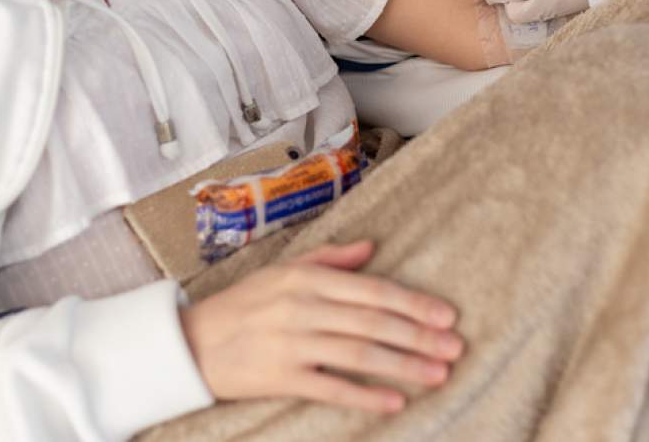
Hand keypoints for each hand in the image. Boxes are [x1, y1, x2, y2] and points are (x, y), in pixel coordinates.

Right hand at [180, 241, 463, 413]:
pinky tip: (395, 401)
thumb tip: (372, 248)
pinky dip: (364, 396)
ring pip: (358, 354)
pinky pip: (330, 387)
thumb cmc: (243, 304)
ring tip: (438, 374)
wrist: (192, 342)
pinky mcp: (280, 377)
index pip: (372, 290)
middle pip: (372, 322)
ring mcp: (292, 343)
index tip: (446, 315)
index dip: (413, 303)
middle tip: (455, 347)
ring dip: (403, 365)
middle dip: (419, 336)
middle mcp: (302, 308)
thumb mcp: (284, 271)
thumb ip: (331, 259)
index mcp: (307, 279)